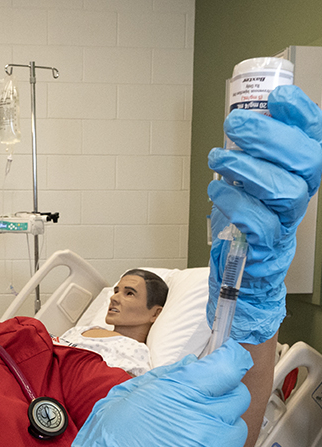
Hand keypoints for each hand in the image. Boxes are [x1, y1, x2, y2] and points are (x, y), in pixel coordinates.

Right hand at [6, 340, 251, 446]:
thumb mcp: (121, 400)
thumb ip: (162, 380)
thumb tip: (188, 367)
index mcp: (181, 395)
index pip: (230, 367)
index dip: (231, 361)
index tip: (228, 361)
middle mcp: (205, 423)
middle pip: (238, 399)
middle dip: (222, 397)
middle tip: (197, 406)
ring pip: (234, 433)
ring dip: (217, 432)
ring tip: (185, 442)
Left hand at [207, 85, 321, 343]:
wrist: (243, 269)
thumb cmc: (244, 220)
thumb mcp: (248, 181)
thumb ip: (251, 155)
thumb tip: (241, 117)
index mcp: (298, 175)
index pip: (315, 140)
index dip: (303, 116)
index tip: (278, 97)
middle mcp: (300, 196)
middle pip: (307, 160)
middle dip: (269, 136)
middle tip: (234, 124)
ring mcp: (286, 222)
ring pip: (284, 190)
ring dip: (246, 168)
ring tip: (217, 158)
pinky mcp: (266, 246)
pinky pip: (258, 222)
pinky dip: (233, 202)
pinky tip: (215, 190)